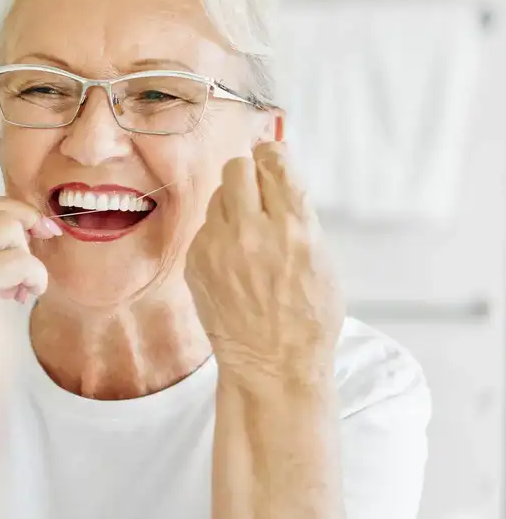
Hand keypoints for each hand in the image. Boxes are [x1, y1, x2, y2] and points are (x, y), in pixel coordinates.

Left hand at [185, 142, 343, 393]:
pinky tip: (233, 259)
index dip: (274, 156)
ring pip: (218, 194)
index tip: (273, 159)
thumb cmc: (308, 316)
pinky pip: (206, 226)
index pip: (274, 160)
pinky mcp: (196, 261)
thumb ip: (298, 212)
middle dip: (250, 173)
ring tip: (249, 234)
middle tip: (259, 192)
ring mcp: (218, 247)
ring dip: (234, 203)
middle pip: (237, 167)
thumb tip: (278, 170)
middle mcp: (252, 231)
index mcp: (293, 227)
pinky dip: (219, 234)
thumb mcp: (323, 258)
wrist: (272, 363)